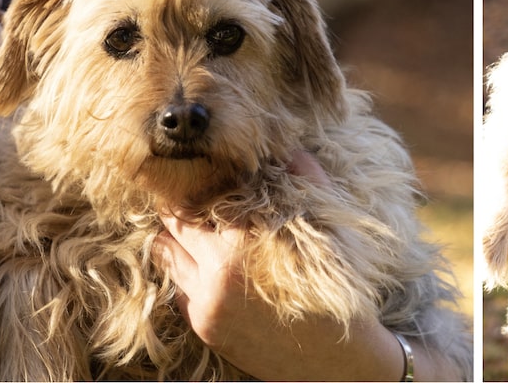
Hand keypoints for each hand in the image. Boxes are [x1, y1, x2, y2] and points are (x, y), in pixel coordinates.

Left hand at [153, 151, 409, 380]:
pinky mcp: (205, 328)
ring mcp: (206, 304)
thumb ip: (307, 180)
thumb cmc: (340, 288)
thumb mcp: (330, 229)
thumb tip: (291, 148)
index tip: (190, 177)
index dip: (188, 188)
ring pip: (167, 259)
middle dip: (179, 213)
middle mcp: (216, 274)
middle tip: (189, 201)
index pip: (189, 203)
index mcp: (243, 243)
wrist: (338, 360)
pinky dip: (188, 276)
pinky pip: (178, 291)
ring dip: (178, 244)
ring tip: (198, 234)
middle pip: (170, 228)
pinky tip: (209, 268)